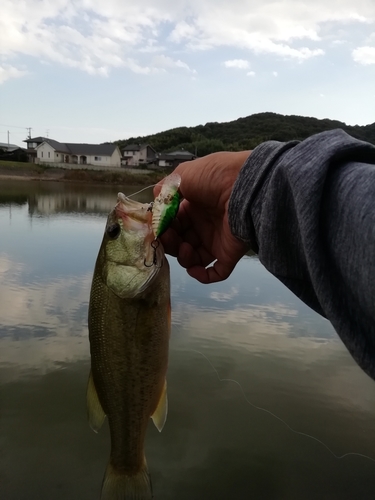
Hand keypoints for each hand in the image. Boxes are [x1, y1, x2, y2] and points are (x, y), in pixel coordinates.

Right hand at [153, 151, 250, 283]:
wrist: (244, 185)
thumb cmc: (214, 177)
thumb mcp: (184, 175)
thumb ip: (166, 188)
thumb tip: (156, 201)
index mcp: (194, 206)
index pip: (173, 223)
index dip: (163, 227)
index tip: (157, 228)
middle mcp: (204, 224)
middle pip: (181, 241)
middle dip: (170, 242)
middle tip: (168, 237)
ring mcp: (217, 240)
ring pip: (194, 258)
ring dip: (183, 258)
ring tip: (185, 248)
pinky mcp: (229, 254)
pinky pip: (216, 272)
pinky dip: (203, 276)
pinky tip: (194, 269)